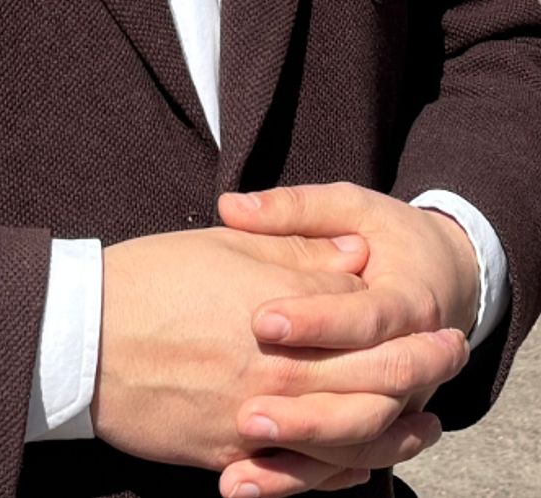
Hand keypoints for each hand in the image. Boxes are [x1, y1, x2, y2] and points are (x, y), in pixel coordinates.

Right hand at [90, 224, 463, 478]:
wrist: (80, 336)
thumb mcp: (226, 248)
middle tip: (446, 360)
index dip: (409, 324)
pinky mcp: (229, 454)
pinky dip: (336, 473)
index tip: (435, 319)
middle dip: (419, 372)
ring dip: (395, 433)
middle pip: (372, 381)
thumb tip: (354, 257)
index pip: (366, 322)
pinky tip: (357, 465)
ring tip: (423, 425)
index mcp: (280, 311)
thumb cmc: (150, 279)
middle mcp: (277, 369)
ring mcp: (255, 418)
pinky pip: (299, 476)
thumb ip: (296, 253)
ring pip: (347, 439)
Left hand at [212, 183, 477, 495]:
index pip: (365, 319)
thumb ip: (295, 209)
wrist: (444, 278)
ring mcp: (400, 404)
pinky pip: (341, 465)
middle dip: (306, 406)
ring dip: (301, 449)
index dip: (316, 321)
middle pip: (368, 397)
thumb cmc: (389, 235)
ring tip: (243, 441)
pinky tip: (241, 479)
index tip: (262, 321)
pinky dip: (295, 476)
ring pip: (357, 440)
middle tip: (247, 409)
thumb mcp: (351, 206)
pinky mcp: (377, 426)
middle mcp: (414, 363)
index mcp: (409, 302)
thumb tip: (231, 205)